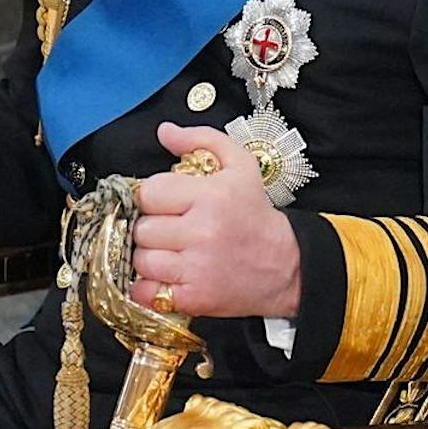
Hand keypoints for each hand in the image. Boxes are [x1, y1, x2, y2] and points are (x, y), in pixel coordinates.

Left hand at [129, 124, 300, 319]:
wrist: (288, 266)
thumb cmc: (256, 216)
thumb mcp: (241, 168)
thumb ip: (203, 140)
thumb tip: (165, 132)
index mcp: (211, 196)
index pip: (148, 193)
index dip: (154, 199)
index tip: (167, 204)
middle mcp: (202, 231)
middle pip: (141, 228)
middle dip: (153, 229)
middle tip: (173, 230)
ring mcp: (197, 267)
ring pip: (140, 260)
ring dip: (150, 258)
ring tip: (173, 254)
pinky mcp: (193, 296)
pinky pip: (145, 291)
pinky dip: (149, 286)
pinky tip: (168, 277)